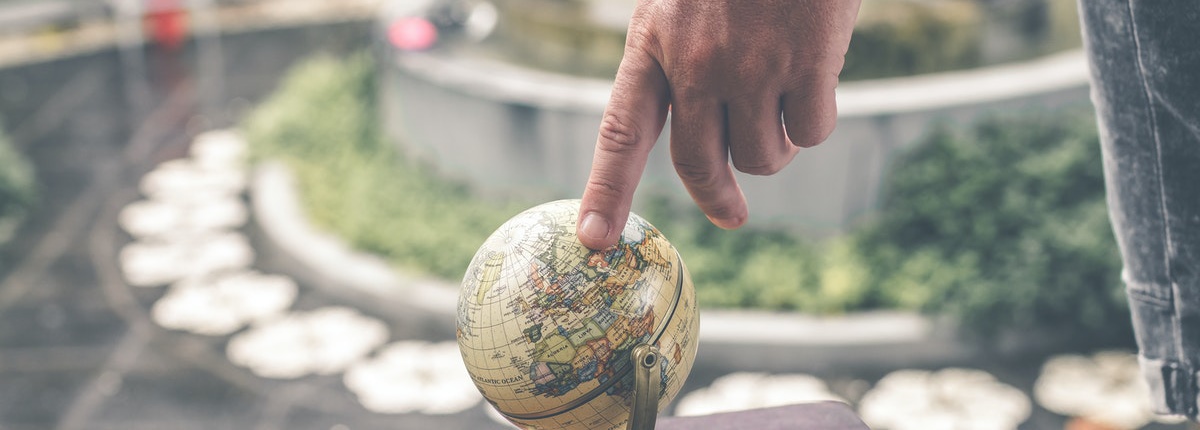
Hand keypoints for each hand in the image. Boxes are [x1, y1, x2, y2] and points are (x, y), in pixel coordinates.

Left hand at [576, 0, 860, 248]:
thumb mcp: (680, 2)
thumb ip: (678, 59)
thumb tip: (708, 136)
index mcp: (654, 41)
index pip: (622, 130)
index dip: (607, 188)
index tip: (594, 240)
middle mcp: (697, 62)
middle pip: (698, 163)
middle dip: (716, 197)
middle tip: (731, 214)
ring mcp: (754, 65)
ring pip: (762, 157)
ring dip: (774, 146)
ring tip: (780, 102)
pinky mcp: (809, 62)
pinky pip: (811, 131)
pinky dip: (815, 118)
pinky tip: (815, 77)